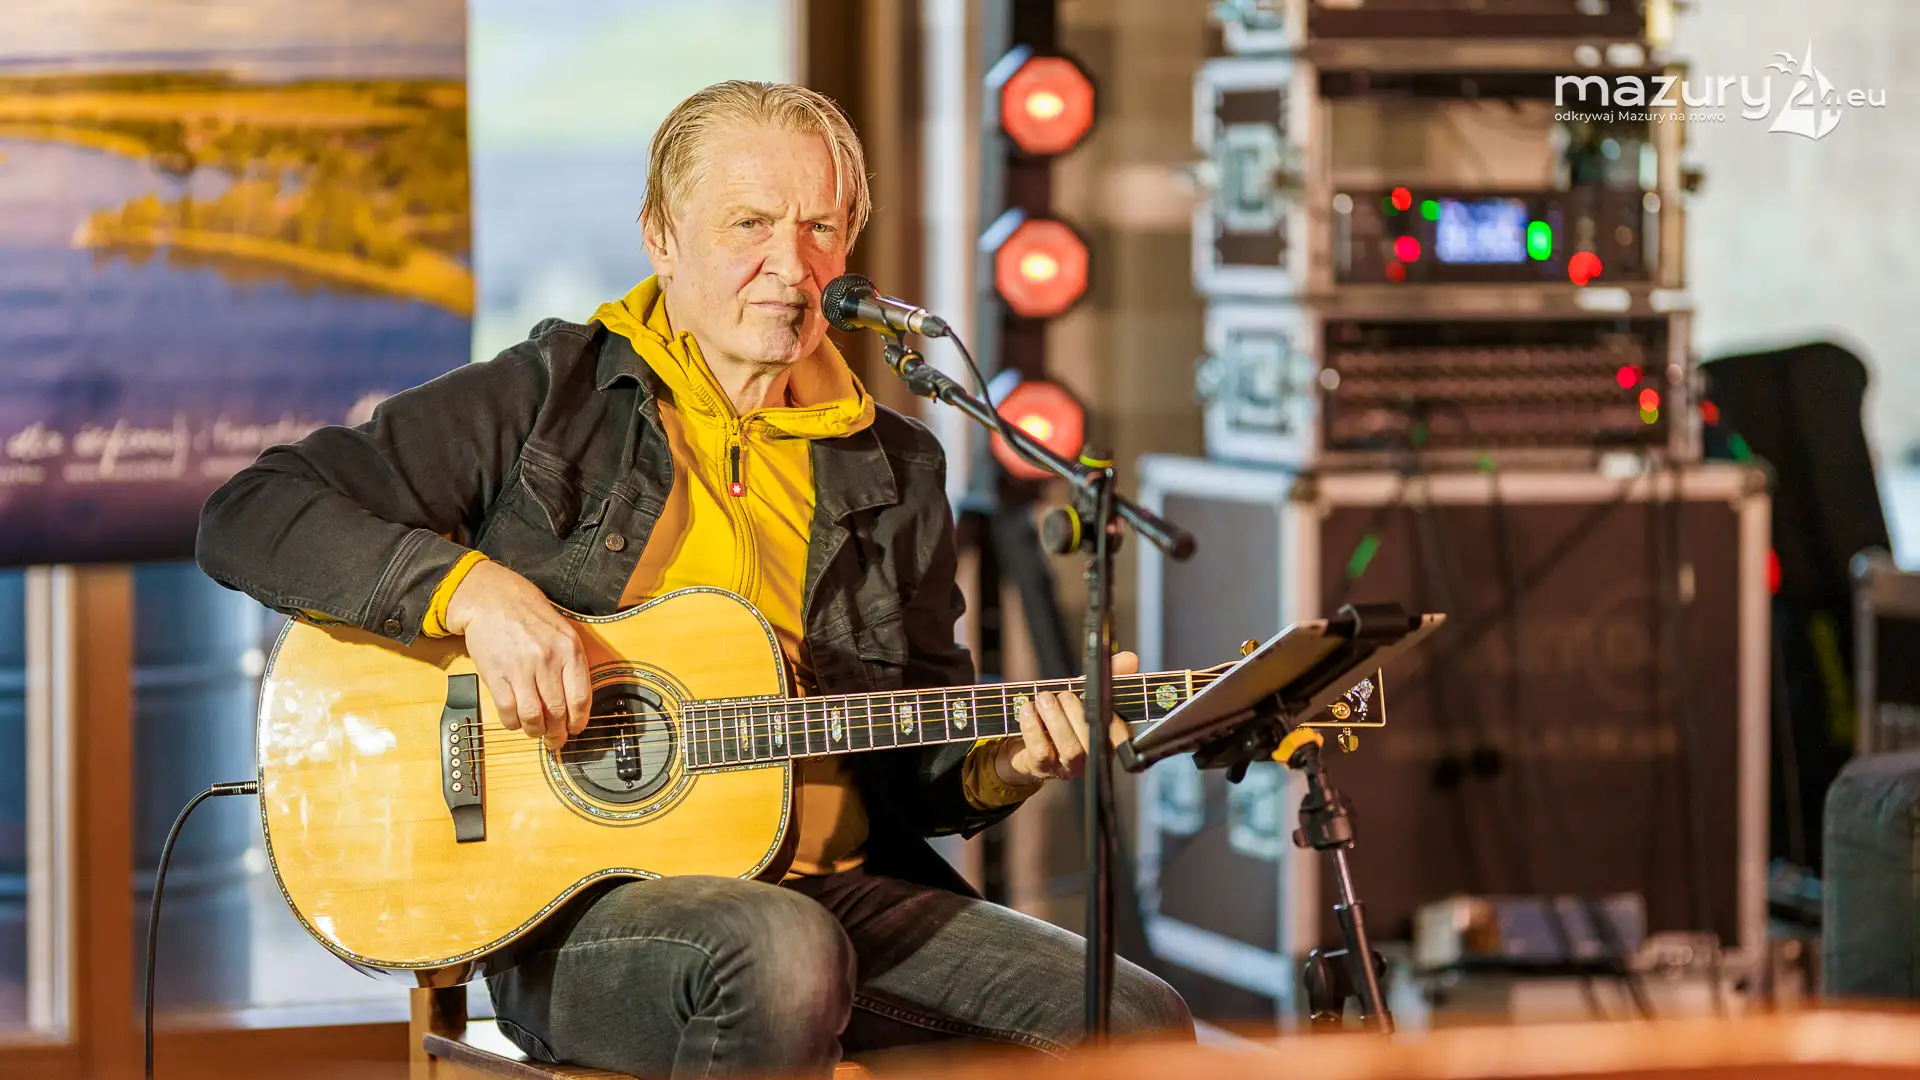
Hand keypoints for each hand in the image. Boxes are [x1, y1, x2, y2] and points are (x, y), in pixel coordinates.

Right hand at [444, 560, 590, 748]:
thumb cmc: (530, 617)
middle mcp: (547, 660)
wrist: (492, 599)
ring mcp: (520, 668)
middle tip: (555, 740)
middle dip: (557, 734)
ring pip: (533, 717)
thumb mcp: (563, 633)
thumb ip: (572, 664)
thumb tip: (577, 703)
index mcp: (569, 650)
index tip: (575, 730)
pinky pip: (507, 711)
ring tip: (535, 732)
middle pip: (558, 712)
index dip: (579, 722)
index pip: (581, 698)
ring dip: (535, 731)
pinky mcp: (496, 674)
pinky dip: (513, 723)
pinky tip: (515, 721)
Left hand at [995, 651, 1139, 786]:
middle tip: (1064, 695)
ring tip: (1045, 699)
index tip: (1102, 700)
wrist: (1026, 743)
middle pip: (1093, 740)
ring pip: (1070, 748)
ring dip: (1056, 718)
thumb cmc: (1062, 716)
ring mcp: (1068, 766)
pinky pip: (1041, 750)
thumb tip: (1129, 659)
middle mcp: (1092, 757)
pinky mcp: (1043, 768)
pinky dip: (1033, 726)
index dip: (1116, 721)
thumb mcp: (1084, 693)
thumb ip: (1109, 675)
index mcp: (1107, 739)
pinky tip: (1028, 710)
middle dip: (1077, 713)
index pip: (1123, 737)